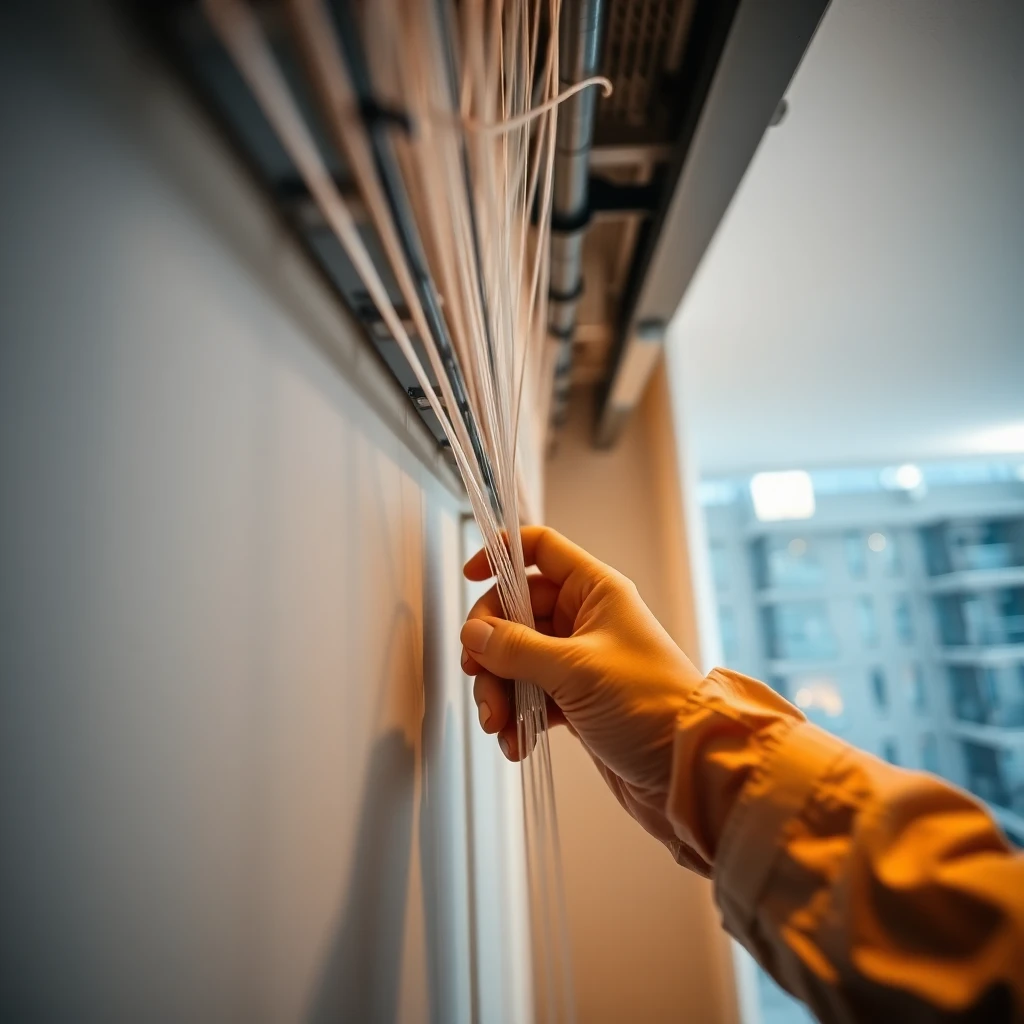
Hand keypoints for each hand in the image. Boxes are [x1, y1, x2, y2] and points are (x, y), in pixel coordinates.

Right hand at [460, 526, 705, 801]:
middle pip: (517, 612)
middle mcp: (587, 619)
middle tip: (477, 672)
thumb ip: (517, 649)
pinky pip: (531, 695)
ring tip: (497, 722)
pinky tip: (516, 743)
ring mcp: (580, 660)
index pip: (542, 550)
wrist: (689, 770)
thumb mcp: (576, 670)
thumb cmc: (649, 705)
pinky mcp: (577, 699)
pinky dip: (517, 716)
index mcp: (596, 591)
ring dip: (499, 688)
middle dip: (491, 645)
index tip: (470, 577)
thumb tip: (473, 634)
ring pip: (518, 658)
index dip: (503, 554)